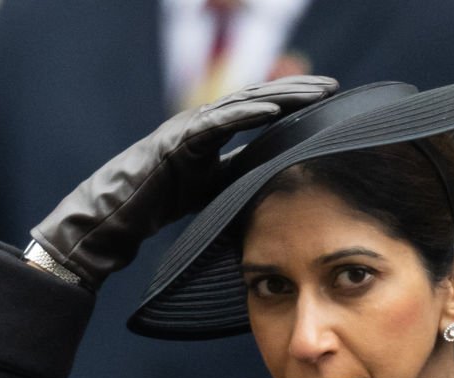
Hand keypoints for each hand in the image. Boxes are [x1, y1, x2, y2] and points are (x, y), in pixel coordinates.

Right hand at [30, 75, 338, 288]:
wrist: (120, 214)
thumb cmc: (162, 198)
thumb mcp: (214, 183)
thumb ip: (239, 169)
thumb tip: (274, 171)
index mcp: (214, 128)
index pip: (262, 108)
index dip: (294, 102)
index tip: (328, 101)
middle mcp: (204, 120)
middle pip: (259, 98)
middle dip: (296, 91)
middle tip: (333, 87)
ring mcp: (190, 126)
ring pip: (243, 103)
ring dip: (280, 97)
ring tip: (313, 94)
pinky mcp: (177, 140)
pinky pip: (217, 123)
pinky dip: (245, 115)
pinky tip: (272, 111)